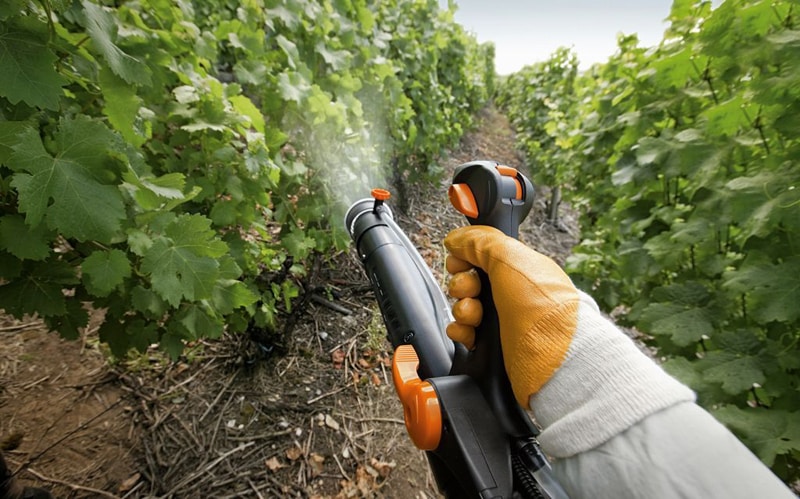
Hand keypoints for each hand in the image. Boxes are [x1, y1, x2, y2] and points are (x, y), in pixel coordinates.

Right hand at [444, 225, 580, 405]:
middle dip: (462, 284)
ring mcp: (501, 319)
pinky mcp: (493, 345)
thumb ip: (479, 241)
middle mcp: (510, 292)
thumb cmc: (544, 308)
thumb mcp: (510, 258)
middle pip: (468, 281)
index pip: (480, 255)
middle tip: (471, 290)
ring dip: (461, 309)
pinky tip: (468, 332)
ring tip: (474, 316)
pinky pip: (464, 333)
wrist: (555, 359)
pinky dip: (460, 331)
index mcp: (517, 268)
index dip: (465, 257)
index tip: (461, 262)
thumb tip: (456, 239)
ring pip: (464, 307)